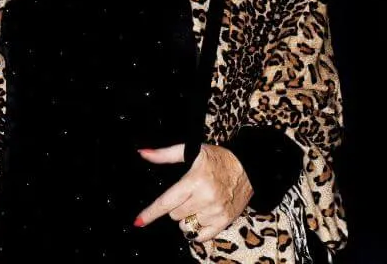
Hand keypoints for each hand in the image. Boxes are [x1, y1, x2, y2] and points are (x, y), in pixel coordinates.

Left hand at [134, 143, 252, 241]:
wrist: (249, 168)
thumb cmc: (218, 159)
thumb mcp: (193, 151)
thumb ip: (165, 154)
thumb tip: (143, 153)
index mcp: (195, 181)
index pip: (167, 202)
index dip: (151, 213)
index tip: (138, 222)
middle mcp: (206, 198)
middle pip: (175, 215)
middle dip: (176, 207)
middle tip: (188, 194)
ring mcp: (216, 212)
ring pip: (186, 226)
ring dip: (186, 218)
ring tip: (197, 203)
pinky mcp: (224, 222)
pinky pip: (200, 236)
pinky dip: (196, 229)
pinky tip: (201, 215)